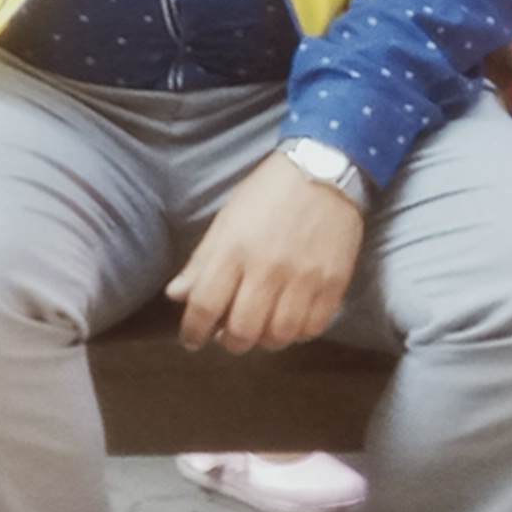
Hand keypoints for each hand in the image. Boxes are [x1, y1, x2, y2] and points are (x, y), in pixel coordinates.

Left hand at [164, 154, 361, 352]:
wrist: (325, 169)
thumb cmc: (269, 192)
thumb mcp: (227, 219)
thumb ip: (202, 261)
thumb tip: (177, 294)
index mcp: (234, 249)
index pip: (206, 305)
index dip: (194, 331)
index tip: (192, 340)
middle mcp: (268, 269)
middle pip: (243, 330)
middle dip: (230, 342)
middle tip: (228, 336)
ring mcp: (303, 278)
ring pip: (279, 335)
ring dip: (264, 340)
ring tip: (260, 329)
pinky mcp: (333, 283)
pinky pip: (312, 328)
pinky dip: (297, 333)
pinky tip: (289, 321)